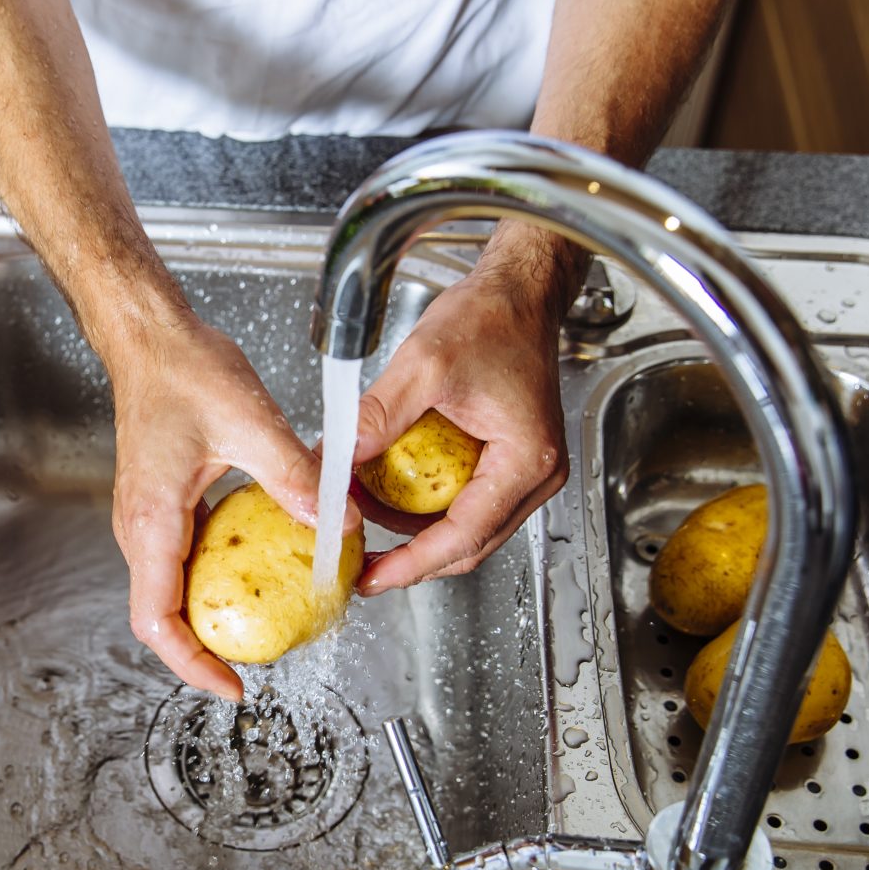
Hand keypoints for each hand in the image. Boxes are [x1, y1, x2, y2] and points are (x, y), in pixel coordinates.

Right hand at [104, 318, 358, 701]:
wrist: (150, 337)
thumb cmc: (180, 369)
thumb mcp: (249, 422)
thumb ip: (294, 476)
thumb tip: (339, 522)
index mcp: (153, 519)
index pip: (157, 620)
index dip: (192, 665)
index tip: (233, 687)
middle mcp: (142, 527)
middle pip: (162, 616)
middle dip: (207, 650)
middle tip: (260, 664)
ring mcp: (148, 518)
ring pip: (172, 591)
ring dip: (211, 617)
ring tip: (262, 626)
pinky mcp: (163, 505)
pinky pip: (184, 561)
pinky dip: (215, 581)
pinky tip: (257, 572)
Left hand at [351, 227, 572, 595]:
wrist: (518, 292)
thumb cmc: (491, 319)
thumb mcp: (423, 366)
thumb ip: (378, 418)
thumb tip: (333, 462)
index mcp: (525, 461)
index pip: (464, 536)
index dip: (413, 564)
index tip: (373, 577)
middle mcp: (535, 474)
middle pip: (468, 544)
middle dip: (411, 558)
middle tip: (361, 564)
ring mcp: (524, 469)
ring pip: (466, 527)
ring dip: (415, 532)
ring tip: (365, 522)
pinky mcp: (508, 459)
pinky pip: (466, 500)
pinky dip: (426, 506)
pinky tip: (388, 495)